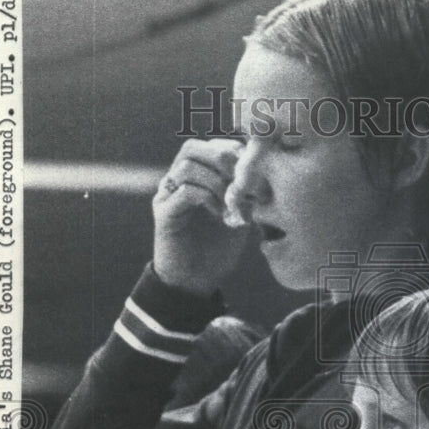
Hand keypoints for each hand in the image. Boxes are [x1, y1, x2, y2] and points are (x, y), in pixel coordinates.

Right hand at [152, 139, 250, 293]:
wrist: (195, 281)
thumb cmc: (217, 250)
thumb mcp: (239, 218)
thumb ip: (246, 195)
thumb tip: (265, 175)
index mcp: (196, 177)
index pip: (211, 146)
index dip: (233, 152)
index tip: (252, 173)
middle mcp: (177, 181)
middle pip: (192, 147)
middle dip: (221, 159)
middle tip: (239, 181)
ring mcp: (167, 195)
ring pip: (187, 166)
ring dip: (215, 180)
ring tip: (230, 201)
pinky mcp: (163, 213)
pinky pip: (183, 191)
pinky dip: (206, 197)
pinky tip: (219, 213)